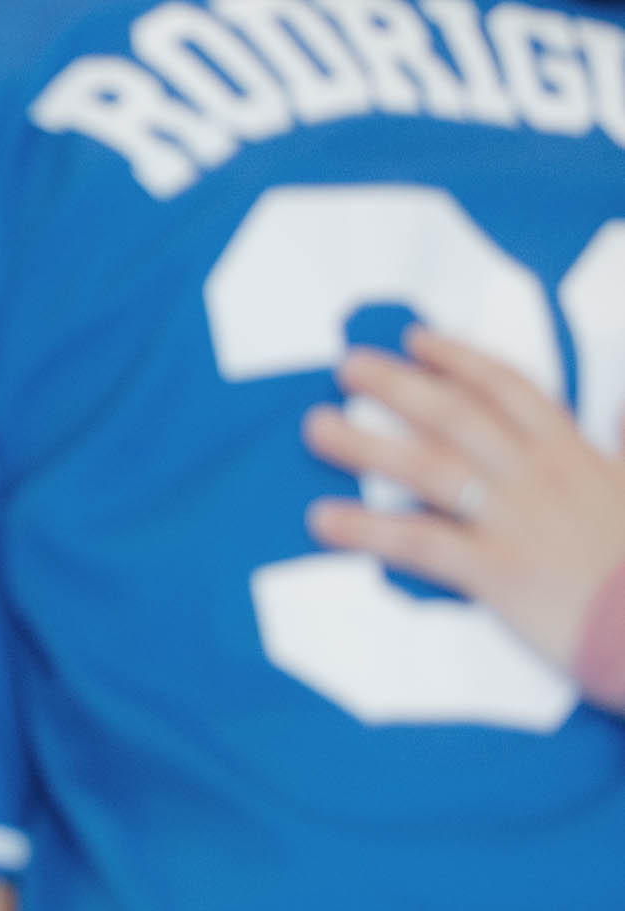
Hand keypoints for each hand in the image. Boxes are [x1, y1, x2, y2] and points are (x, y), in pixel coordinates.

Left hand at [307, 326, 624, 684]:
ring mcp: (514, 521)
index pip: (509, 388)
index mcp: (573, 454)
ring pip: (429, 467)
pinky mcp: (496, 571)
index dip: (458, 359)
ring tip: (316, 427)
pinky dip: (368, 528)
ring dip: (365, 445)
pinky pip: (420, 541)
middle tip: (347, 366)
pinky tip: (322, 519)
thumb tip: (620, 410)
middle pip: (455, 415)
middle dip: (397, 385)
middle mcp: (538, 477)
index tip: (415, 339)